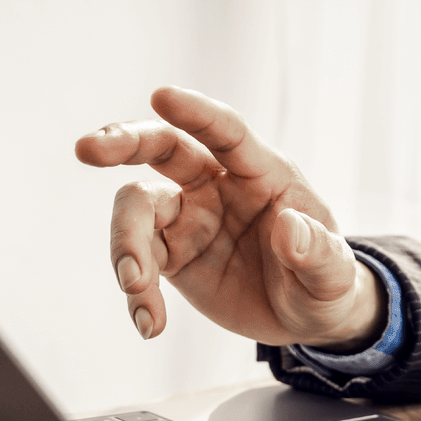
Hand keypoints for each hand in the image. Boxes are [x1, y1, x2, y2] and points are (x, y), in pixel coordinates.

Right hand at [74, 87, 384, 349]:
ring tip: (135, 287)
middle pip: (163, 147)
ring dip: (125, 245)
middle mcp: (218, 185)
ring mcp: (189, 218)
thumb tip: (290, 228)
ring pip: (138, 209)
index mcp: (262, 173)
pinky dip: (136, 294)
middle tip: (87, 150)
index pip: (226, 132)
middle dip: (124, 143)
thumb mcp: (333, 274)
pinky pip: (138, 262)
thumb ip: (318, 252)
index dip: (196, 113)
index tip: (161, 96)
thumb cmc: (324, 280)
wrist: (305, 317)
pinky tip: (148, 324)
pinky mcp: (171, 256)